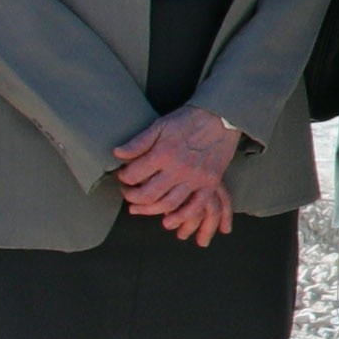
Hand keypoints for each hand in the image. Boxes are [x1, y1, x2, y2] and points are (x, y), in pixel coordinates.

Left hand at [112, 107, 243, 245]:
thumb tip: (117, 154)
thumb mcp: (160, 125)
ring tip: (138, 208)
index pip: (133, 175)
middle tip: (127, 193)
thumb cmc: (188, 120)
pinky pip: (195, 207)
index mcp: (163, 153)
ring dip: (149, 211)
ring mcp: (195, 178)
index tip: (122, 175)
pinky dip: (180, 217)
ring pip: (167, 205)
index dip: (123, 177)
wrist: (221, 117)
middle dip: (131, 197)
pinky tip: (167, 222)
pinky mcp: (209, 184)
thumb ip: (138, 142)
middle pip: (147, 195)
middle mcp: (178, 169)